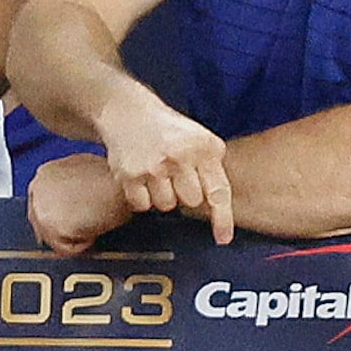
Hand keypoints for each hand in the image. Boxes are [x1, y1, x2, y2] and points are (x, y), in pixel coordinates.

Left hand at [29, 153, 132, 256]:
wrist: (125, 185)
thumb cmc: (117, 180)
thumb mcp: (88, 174)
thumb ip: (73, 188)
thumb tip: (75, 204)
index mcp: (47, 172)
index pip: (43, 204)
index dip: (61, 217)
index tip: (73, 223)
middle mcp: (38, 187)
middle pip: (42, 223)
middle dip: (64, 231)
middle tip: (86, 230)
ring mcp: (41, 206)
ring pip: (53, 238)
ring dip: (76, 237)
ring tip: (95, 224)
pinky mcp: (51, 224)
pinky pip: (65, 248)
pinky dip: (82, 245)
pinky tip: (95, 230)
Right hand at [93, 91, 233, 242]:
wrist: (127, 111)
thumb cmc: (168, 131)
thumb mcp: (200, 140)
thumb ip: (212, 169)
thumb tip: (216, 207)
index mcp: (203, 148)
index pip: (218, 191)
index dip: (222, 219)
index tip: (222, 239)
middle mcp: (180, 156)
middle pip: (191, 202)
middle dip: (185, 193)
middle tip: (175, 175)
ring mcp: (153, 165)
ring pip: (166, 205)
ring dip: (162, 195)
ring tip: (156, 174)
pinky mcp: (129, 173)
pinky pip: (142, 205)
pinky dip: (142, 197)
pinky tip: (141, 178)